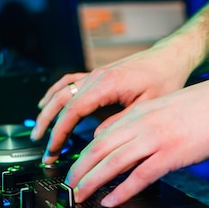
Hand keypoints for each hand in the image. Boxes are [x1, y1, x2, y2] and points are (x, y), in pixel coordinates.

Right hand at [32, 46, 192, 163]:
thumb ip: (121, 123)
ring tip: (38, 132)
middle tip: (44, 149)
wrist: (170, 58)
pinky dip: (54, 93)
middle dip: (48, 126)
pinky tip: (45, 103)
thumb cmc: (164, 78)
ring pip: (61, 91)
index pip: (73, 110)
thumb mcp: (147, 106)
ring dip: (47, 111)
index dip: (60, 132)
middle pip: (61, 101)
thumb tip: (99, 139)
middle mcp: (97, 77)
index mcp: (107, 84)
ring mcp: (95, 75)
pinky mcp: (97, 75)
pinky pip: (69, 82)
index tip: (54, 149)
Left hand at [65, 72, 208, 206]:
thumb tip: (138, 144)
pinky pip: (139, 175)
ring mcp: (155, 138)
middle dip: (78, 170)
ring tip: (78, 196)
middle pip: (98, 148)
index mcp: (140, 113)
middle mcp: (142, 124)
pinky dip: (121, 190)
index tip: (76, 169)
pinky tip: (111, 200)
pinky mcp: (172, 153)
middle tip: (67, 186)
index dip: (84, 155)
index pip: (102, 135)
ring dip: (90, 181)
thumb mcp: (170, 110)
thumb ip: (150, 125)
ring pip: (111, 162)